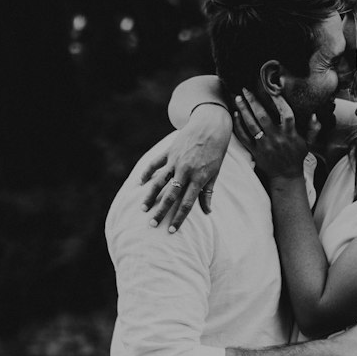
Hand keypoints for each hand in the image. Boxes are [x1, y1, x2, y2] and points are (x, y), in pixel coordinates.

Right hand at [140, 103, 233, 230]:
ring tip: (142, 208)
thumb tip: (207, 212)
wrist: (210, 125)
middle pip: (170, 196)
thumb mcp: (215, 172)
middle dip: (161, 211)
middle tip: (152, 224)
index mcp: (198, 178)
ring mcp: (175, 161)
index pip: (187, 203)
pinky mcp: (169, 151)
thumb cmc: (216, 151)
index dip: (179, 218)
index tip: (171, 230)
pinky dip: (147, 173)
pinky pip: (155, 164)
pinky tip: (140, 183)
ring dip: (150, 196)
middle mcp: (185, 171)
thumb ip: (208, 193)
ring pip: (159, 181)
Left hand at [233, 88, 307, 178]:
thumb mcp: (308, 143)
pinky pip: (244, 137)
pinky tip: (235, 114)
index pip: (286, 115)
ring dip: (243, 110)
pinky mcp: (255, 151)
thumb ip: (313, 129)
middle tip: (246, 89)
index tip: (273, 90)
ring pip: (251, 125)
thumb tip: (314, 115)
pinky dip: (238, 126)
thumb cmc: (296, 157)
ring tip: (238, 98)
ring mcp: (264, 145)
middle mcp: (276, 138)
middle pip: (263, 117)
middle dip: (253, 102)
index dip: (280, 102)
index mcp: (290, 135)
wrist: (285, 176)